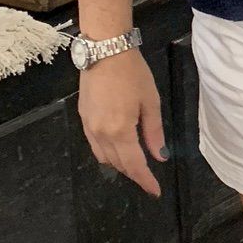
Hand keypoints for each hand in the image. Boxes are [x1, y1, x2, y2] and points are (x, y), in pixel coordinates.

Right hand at [77, 48, 166, 195]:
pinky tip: (117, 146)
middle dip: (133, 173)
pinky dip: (106, 152)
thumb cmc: (133, 74)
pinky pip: (94, 145)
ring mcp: (89, 126)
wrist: (105, 51)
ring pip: (103, 157)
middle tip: (148, 176)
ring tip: (134, 161)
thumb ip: (154, 132)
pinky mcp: (83, 118)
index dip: (145, 180)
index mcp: (120, 131)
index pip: (134, 165)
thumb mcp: (151, 102)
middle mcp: (101, 133)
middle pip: (117, 164)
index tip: (155, 191)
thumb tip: (159, 156)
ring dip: (119, 164)